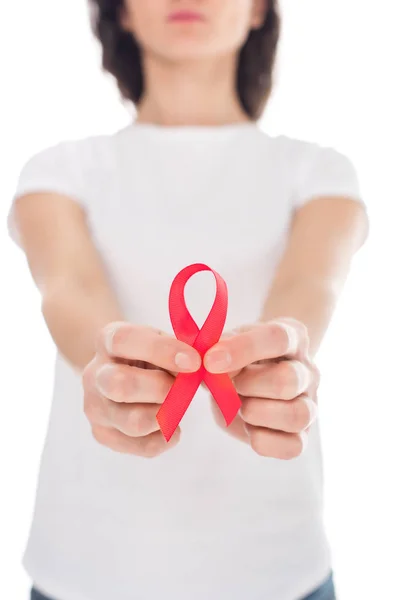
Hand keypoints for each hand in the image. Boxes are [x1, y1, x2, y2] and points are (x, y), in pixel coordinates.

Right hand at [82, 322, 201, 456]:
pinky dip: (166, 438)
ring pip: (134, 422)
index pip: (124, 340)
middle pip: (120, 385)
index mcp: (107, 340)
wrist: (121, 373)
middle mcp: (94, 374)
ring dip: (166, 415)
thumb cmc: (148, 355)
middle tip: (184, 388)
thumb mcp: (161, 340)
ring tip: (176, 406)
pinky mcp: (103, 435)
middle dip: (162, 388)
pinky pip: (143, 446)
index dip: (161, 350)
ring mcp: (95, 407)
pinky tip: (171, 425)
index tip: (193, 360)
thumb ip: (178, 349)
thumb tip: (199, 365)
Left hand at [204, 318, 318, 459]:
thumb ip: (217, 347)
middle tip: (227, 385)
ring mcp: (310, 404)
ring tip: (239, 406)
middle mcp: (308, 370)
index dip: (243, 349)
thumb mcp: (226, 343)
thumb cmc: (237, 357)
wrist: (247, 379)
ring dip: (256, 413)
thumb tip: (210, 359)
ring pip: (297, 415)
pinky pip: (293, 446)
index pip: (277, 337)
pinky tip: (248, 427)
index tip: (211, 360)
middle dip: (248, 386)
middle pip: (288, 379)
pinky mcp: (303, 436)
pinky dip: (264, 441)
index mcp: (293, 336)